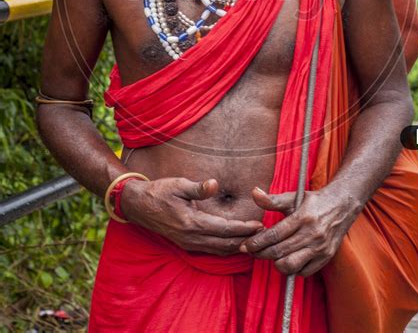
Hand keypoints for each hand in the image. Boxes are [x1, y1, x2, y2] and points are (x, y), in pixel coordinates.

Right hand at [120, 177, 263, 255]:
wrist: (139, 206)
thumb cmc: (160, 192)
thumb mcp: (178, 185)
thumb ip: (198, 187)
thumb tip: (214, 184)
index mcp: (191, 223)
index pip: (224, 229)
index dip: (243, 228)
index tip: (259, 225)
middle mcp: (191, 238)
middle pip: (225, 244)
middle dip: (245, 239)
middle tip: (263, 234)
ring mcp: (188, 244)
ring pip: (219, 250)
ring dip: (236, 246)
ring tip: (253, 240)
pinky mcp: (186, 244)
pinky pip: (211, 250)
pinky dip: (225, 248)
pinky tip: (234, 243)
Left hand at [239, 185, 360, 276]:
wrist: (342, 205)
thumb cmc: (314, 201)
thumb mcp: (294, 197)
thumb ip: (272, 199)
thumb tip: (254, 192)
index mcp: (303, 217)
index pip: (274, 235)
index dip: (256, 242)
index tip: (245, 245)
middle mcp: (312, 234)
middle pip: (279, 251)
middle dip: (260, 254)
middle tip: (251, 252)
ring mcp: (320, 248)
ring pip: (291, 265)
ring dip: (276, 263)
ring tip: (269, 255)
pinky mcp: (326, 258)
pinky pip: (304, 272)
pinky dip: (292, 269)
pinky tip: (286, 259)